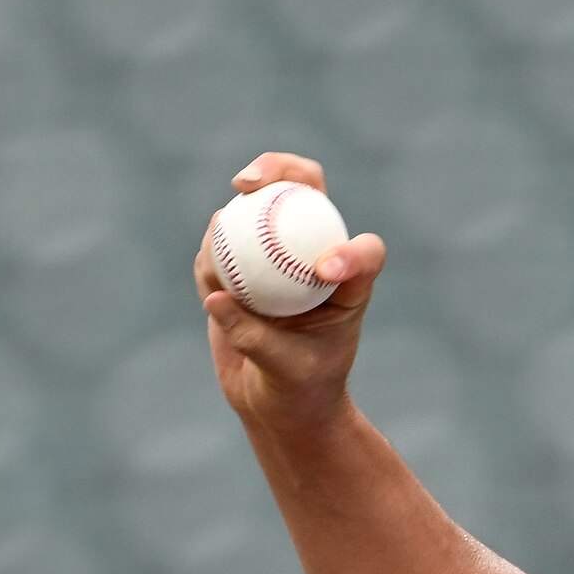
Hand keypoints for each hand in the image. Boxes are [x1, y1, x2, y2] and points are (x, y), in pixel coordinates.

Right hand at [199, 154, 387, 433]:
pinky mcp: (240, 264)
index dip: (351, 251)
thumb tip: (217, 296)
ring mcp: (275, 254)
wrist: (276, 404)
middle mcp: (313, 254)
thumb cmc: (298, 390)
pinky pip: (219, 247)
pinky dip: (210, 257)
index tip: (325, 273)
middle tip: (247, 183)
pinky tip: (211, 283)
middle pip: (303, 189)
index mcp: (349, 280)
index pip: (363, 251)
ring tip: (219, 256)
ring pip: (253, 210)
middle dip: (277, 169)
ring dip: (232, 218)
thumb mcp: (285, 371)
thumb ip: (254, 338)